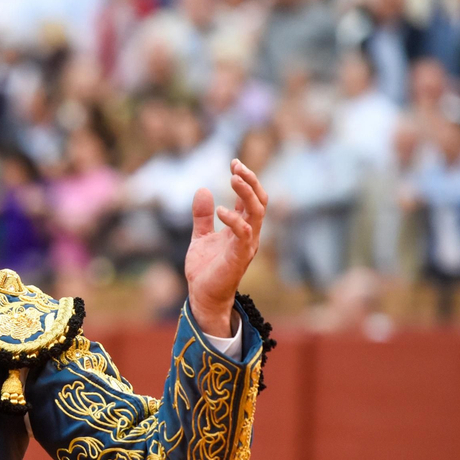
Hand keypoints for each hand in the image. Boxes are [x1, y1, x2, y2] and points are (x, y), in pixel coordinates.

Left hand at [185, 159, 265, 335]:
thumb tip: (202, 190)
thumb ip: (202, 216)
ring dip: (247, 194)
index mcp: (241, 228)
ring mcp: (247, 245)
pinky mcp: (240, 257)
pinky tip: (220, 211)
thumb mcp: (201, 236)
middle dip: (251, 182)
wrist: (202, 296)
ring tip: (234, 178)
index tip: (234, 163)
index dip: (245, 180)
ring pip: (257, 213)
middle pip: (259, 201)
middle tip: (237, 166)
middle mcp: (249, 234)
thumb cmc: (205, 269)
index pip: (249, 199)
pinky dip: (235, 220)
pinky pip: (244, 234)